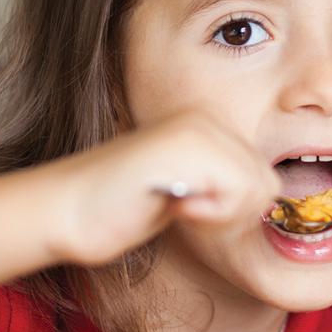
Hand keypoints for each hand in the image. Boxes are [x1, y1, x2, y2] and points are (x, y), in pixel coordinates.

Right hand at [41, 109, 280, 264]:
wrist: (62, 211)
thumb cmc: (115, 211)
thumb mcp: (184, 192)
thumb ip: (221, 186)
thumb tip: (269, 195)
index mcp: (204, 124)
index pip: (262, 175)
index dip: (234, 209)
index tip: (189, 208)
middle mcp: (205, 117)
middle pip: (267, 182)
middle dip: (233, 213)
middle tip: (184, 209)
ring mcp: (198, 127)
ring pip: (258, 187)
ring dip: (222, 214)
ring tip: (179, 205)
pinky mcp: (190, 144)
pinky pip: (239, 191)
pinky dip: (213, 213)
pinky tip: (177, 205)